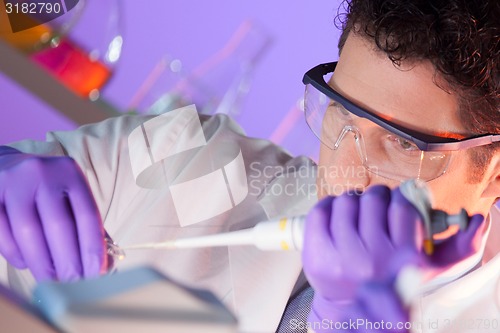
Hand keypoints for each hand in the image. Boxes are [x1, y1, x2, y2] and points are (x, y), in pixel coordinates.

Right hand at [0, 146, 106, 281]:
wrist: (6, 165)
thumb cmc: (46, 189)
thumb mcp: (70, 196)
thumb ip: (86, 226)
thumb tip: (105, 264)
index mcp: (70, 173)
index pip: (87, 215)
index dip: (92, 248)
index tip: (96, 273)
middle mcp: (42, 174)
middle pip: (58, 226)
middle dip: (68, 261)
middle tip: (73, 283)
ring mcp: (13, 183)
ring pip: (28, 232)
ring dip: (42, 263)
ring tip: (52, 280)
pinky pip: (3, 234)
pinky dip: (17, 254)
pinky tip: (27, 264)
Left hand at [302, 185, 483, 330]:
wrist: (352, 308)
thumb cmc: (392, 283)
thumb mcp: (430, 272)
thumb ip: (459, 248)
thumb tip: (478, 221)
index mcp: (403, 260)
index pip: (404, 206)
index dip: (399, 199)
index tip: (396, 203)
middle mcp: (374, 258)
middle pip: (373, 199)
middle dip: (375, 197)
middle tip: (374, 205)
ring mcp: (342, 257)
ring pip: (346, 201)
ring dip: (352, 201)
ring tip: (355, 212)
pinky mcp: (317, 255)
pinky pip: (320, 211)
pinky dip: (326, 206)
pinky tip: (334, 214)